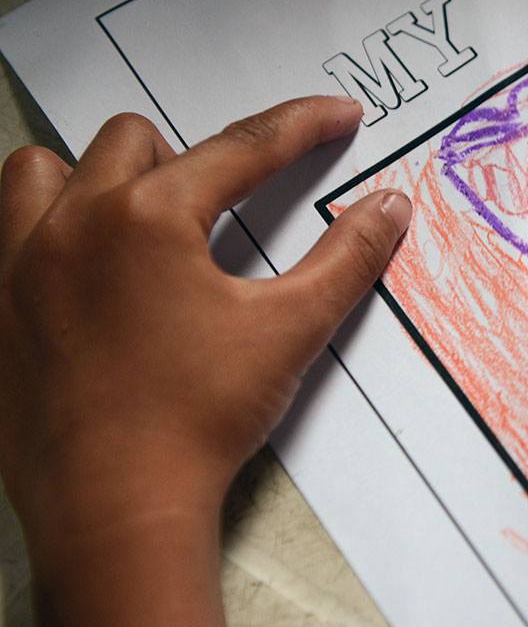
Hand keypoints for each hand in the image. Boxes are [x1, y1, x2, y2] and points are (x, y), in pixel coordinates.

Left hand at [0, 96, 407, 626]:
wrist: (115, 510)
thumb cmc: (199, 417)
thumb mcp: (290, 331)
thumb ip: (347, 259)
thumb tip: (391, 207)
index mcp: (148, 218)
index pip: (242, 147)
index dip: (302, 125)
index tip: (340, 115)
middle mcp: (73, 222)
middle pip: (133, 140)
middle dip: (190, 158)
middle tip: (223, 209)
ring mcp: (18, 263)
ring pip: (45, 170)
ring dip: (95, 177)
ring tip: (136, 222)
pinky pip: (4, 230)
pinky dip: (47, 227)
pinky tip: (85, 271)